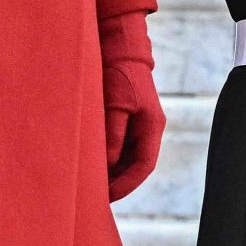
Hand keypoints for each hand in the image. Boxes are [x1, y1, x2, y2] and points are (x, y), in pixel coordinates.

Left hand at [104, 63, 165, 200]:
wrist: (122, 48)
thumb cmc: (119, 74)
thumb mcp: (115, 106)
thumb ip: (114, 136)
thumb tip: (110, 164)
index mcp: (152, 126)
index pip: (145, 166)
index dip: (128, 185)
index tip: (108, 197)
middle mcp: (150, 128)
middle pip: (138, 165)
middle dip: (120, 183)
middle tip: (97, 197)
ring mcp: (141, 125)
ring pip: (130, 158)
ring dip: (115, 172)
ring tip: (93, 184)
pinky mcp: (130, 120)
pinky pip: (123, 147)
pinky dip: (111, 159)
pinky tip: (95, 165)